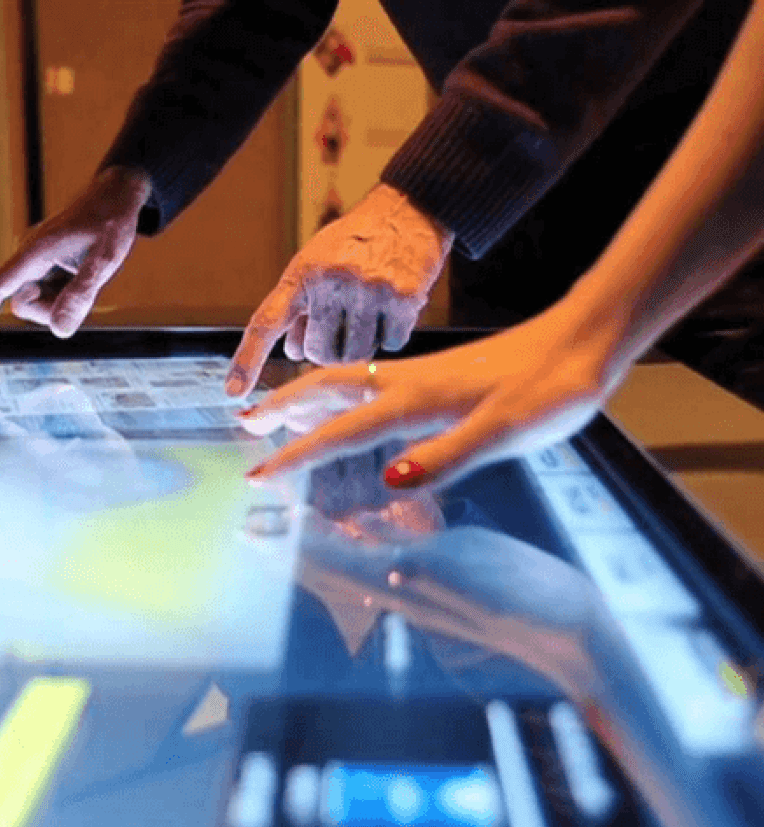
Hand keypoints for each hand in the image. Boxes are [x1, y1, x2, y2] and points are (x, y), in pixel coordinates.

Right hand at [0, 166, 152, 348]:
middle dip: (52, 309)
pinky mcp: (42, 263)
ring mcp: (34, 260)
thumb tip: (59, 330)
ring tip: (85, 273)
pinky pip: (47, 292)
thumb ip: (82, 294)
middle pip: (23, 305)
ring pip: (36, 302)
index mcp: (35, 251)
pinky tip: (81, 270)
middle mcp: (27, 256)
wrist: (115, 194)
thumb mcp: (106, 259)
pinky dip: (64, 292)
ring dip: (61, 301)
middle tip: (85, 287)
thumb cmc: (112, 221)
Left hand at [224, 183, 452, 395]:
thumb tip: (292, 354)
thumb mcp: (316, 262)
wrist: (407, 209)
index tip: (232, 392)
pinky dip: (390, 335)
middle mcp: (331, 280)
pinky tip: (391, 310)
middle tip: (339, 327)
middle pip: (318, 353)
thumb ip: (300, 305)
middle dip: (326, 349)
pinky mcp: (402, 297)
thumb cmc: (354, 243)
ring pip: (355, 355)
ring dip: (359, 347)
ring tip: (366, 316)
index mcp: (302, 273)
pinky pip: (390, 344)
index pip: (267, 323)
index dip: (247, 360)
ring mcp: (368, 289)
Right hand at [238, 305, 623, 489]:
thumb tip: (388, 483)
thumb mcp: (503, 432)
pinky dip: (339, 389)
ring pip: (346, 380)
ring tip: (277, 406)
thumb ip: (445, 456)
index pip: (341, 433)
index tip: (257, 475)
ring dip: (305, 393)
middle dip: (282, 408)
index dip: (296, 457)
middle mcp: (408, 382)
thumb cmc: (550, 387)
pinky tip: (348, 398)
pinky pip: (369, 379)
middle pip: (326, 390)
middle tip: (243, 420)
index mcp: (415, 400)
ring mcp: (422, 374)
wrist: (586, 340)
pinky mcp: (439, 374)